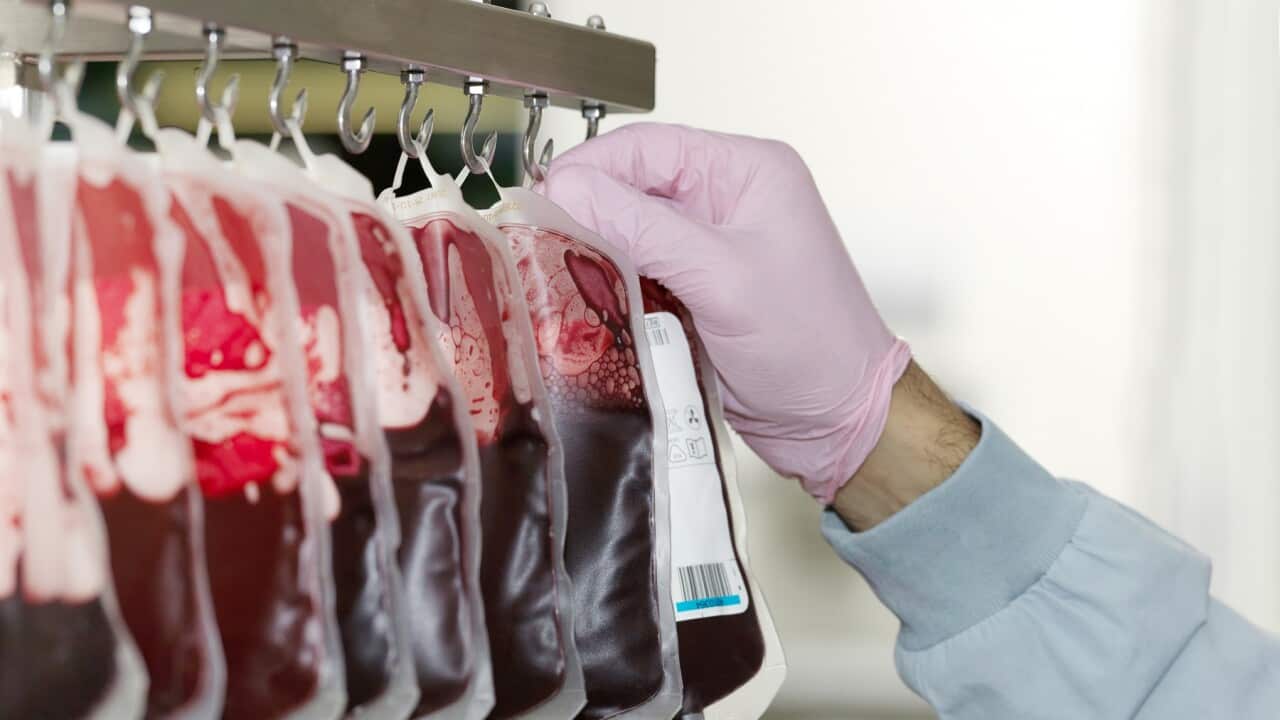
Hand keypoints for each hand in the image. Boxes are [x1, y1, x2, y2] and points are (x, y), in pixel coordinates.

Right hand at [542, 123, 911, 502]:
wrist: (839, 423)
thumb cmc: (809, 344)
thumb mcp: (722, 279)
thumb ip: (644, 231)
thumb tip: (568, 187)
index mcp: (745, 172)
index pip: (647, 147)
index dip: (590, 170)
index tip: (542, 202)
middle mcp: (725, 199)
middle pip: (631, 188)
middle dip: (586, 214)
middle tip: (535, 243)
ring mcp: (709, 247)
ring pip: (628, 234)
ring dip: (594, 254)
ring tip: (549, 273)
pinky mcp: (695, 291)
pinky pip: (637, 275)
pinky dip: (610, 287)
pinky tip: (582, 302)